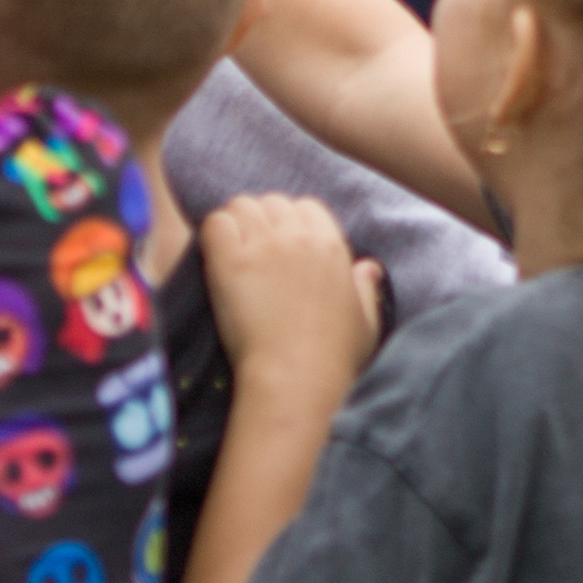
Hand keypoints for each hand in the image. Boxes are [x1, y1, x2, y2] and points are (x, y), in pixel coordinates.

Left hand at [199, 194, 382, 399]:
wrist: (295, 380)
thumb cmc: (332, 360)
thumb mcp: (365, 322)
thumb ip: (366, 288)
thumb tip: (369, 267)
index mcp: (331, 246)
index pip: (306, 207)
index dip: (292, 223)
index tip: (283, 247)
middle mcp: (297, 237)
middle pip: (271, 203)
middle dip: (262, 221)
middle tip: (253, 253)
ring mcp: (263, 246)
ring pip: (241, 206)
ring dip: (236, 225)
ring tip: (232, 254)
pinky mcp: (230, 262)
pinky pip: (215, 223)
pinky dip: (213, 235)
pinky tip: (216, 259)